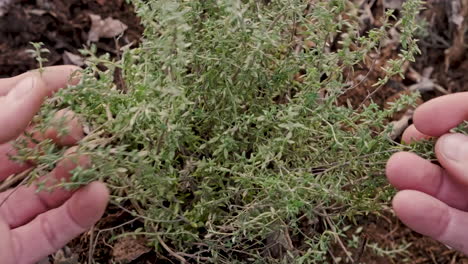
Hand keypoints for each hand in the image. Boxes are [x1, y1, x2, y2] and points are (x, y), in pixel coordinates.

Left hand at [0, 66, 108, 263]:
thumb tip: (33, 89)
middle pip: (27, 150)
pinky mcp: (9, 254)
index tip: (74, 78)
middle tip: (84, 123)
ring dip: (75, 175)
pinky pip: (48, 233)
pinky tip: (98, 194)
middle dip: (60, 133)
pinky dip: (77, 215)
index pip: (0, 112)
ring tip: (96, 158)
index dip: (35, 90)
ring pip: (43, 193)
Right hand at [386, 92, 467, 253]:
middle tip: (401, 148)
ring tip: (394, 171)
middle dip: (427, 148)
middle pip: (458, 154)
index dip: (455, 111)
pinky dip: (428, 219)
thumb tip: (447, 145)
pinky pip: (454, 228)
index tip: (423, 119)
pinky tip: (404, 205)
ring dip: (419, 181)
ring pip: (451, 191)